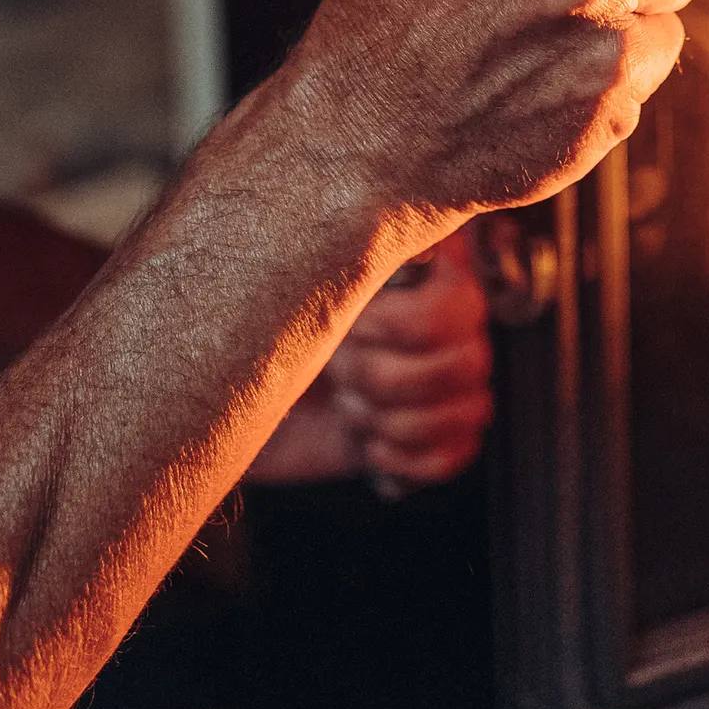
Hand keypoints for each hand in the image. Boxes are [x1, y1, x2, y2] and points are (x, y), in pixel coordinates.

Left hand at [245, 224, 491, 487]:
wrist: (246, 391)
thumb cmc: (276, 323)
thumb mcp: (303, 282)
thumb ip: (354, 261)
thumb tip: (408, 251)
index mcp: (437, 271)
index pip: (456, 304)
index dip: (398, 324)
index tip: (349, 326)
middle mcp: (460, 325)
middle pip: (463, 364)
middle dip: (380, 375)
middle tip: (336, 369)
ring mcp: (458, 383)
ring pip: (460, 413)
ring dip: (385, 418)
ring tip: (347, 404)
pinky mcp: (444, 438)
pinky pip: (450, 457)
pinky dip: (399, 456)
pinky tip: (367, 440)